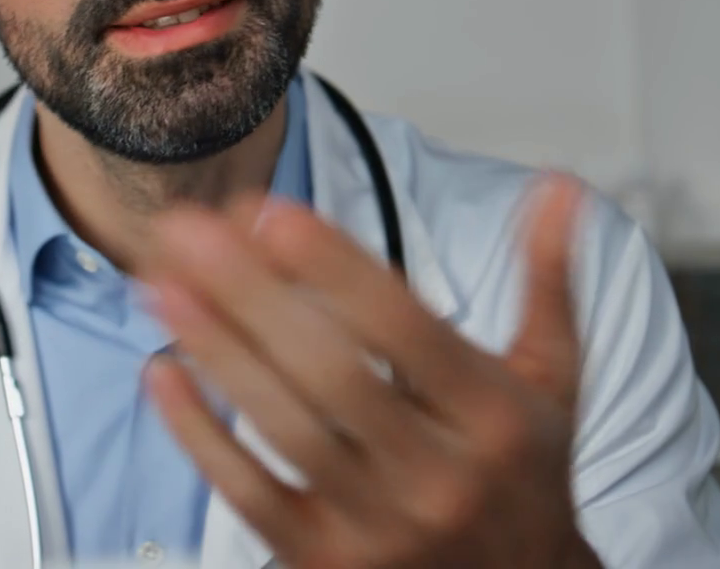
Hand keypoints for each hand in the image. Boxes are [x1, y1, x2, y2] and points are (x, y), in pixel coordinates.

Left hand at [142, 173, 598, 568]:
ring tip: (161, 282)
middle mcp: (438, 474)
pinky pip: (250, 495)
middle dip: (253, 293)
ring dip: (216, 350)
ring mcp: (378, 525)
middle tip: (192, 228)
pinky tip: (163, 373)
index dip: (336, 269)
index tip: (275, 214)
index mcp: (491, 417)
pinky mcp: (325, 561)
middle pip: (331, 372)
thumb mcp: (550, 380)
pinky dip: (201, 436)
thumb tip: (558, 189)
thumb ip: (547, 281)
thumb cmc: (521, 475)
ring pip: (284, 429)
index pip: (405, 330)